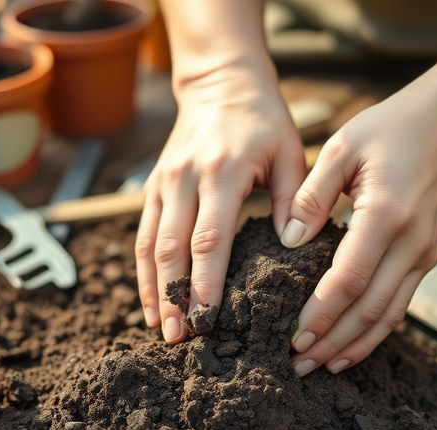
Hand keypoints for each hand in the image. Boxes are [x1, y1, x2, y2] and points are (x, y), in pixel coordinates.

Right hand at [136, 67, 304, 342]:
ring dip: (155, 292)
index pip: (209, 237)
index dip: (205, 282)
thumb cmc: (264, 123)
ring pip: (150, 246)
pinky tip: (150, 305)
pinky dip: (143, 274)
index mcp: (222, 171)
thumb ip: (293, 200)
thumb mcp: (290, 153)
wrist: (221, 84)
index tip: (208, 319)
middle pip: (172, 248)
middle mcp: (185, 179)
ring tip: (163, 331)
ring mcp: (163, 184)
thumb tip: (294, 247)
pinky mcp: (152, 189)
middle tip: (181, 339)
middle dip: (176, 297)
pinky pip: (142, 237)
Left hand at [280, 76, 436, 376]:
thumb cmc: (391, 128)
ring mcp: (423, 254)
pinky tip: (351, 348)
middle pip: (369, 309)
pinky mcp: (426, 257)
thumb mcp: (343, 147)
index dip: (321, 313)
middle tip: (296, 364)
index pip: (350, 279)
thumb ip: (312, 194)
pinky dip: (375, 332)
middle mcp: (410, 242)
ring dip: (353, 346)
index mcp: (385, 214)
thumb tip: (289, 241)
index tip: (293, 335)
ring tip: (320, 366)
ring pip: (387, 316)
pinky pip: (400, 305)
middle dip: (332, 342)